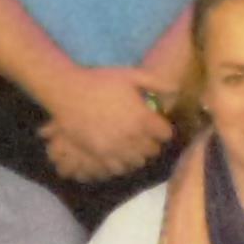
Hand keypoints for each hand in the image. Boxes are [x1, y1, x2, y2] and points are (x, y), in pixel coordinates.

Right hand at [40, 69, 173, 181]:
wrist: (68, 92)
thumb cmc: (100, 81)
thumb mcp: (130, 75)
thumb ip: (155, 83)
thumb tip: (174, 91)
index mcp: (143, 118)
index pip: (165, 134)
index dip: (162, 129)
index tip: (157, 125)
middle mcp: (133, 137)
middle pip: (153, 151)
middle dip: (151, 143)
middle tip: (145, 136)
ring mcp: (116, 148)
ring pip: (137, 162)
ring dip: (137, 155)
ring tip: (132, 146)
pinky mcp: (100, 155)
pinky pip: (118, 168)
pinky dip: (121, 163)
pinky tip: (118, 153)